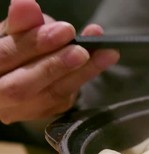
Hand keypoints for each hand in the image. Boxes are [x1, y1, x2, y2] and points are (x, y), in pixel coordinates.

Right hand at [0, 0, 119, 123]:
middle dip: (54, 65)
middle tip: (81, 50)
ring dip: (81, 72)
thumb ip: (20, 23)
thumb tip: (27, 4)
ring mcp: (19, 110)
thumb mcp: (12, 33)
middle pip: (22, 87)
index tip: (64, 30)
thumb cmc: (14, 47)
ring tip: (104, 54)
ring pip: (50, 95)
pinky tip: (102, 60)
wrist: (19, 71)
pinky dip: (85, 76)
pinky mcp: (43, 113)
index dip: (31, 45)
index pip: (3, 58)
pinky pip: (65, 97)